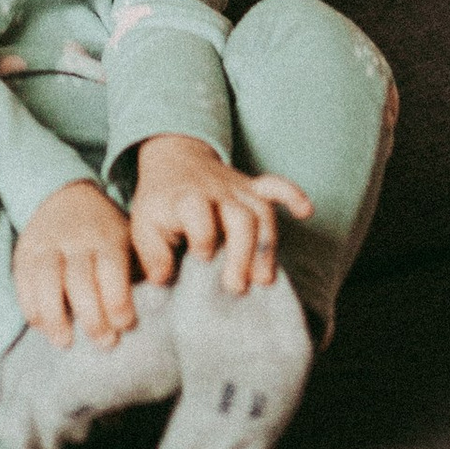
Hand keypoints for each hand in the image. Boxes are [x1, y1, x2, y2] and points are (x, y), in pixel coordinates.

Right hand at [13, 177, 142, 348]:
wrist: (66, 196)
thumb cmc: (105, 232)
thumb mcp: (127, 239)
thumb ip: (138, 268)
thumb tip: (154, 306)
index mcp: (107, 237)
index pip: (111, 268)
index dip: (117, 299)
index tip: (125, 324)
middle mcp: (75, 239)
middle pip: (79, 279)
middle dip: (91, 316)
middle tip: (103, 343)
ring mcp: (47, 244)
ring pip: (47, 280)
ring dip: (55, 315)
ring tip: (64, 342)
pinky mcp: (25, 252)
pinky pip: (23, 280)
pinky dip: (30, 305)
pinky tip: (40, 326)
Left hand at [130, 133, 308, 294]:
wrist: (174, 161)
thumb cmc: (160, 204)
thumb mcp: (143, 226)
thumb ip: (151, 253)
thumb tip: (164, 279)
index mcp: (185, 199)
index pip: (199, 213)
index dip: (202, 237)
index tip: (202, 259)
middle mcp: (216, 192)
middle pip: (240, 217)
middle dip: (242, 252)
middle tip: (236, 287)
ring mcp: (238, 189)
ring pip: (261, 211)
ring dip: (267, 245)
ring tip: (264, 280)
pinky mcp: (252, 188)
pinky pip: (275, 185)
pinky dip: (292, 195)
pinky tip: (306, 211)